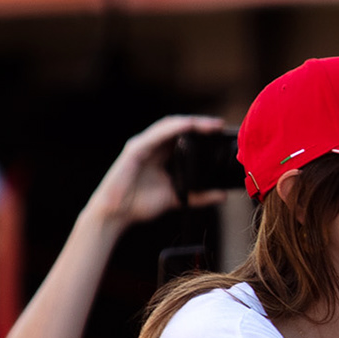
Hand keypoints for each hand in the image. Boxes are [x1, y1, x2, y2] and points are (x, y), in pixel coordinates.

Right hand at [86, 113, 229, 231]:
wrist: (116, 214)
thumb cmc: (139, 204)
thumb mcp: (177, 198)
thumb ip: (198, 196)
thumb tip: (222, 194)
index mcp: (161, 153)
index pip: (183, 136)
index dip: (202, 132)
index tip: (221, 133)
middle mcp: (152, 145)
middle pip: (178, 127)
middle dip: (199, 124)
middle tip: (220, 125)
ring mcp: (143, 145)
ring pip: (169, 126)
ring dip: (190, 123)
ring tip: (209, 125)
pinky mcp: (135, 149)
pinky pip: (156, 135)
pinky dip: (173, 129)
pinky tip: (187, 126)